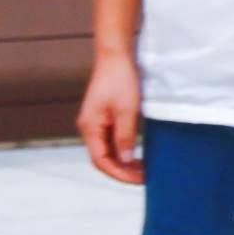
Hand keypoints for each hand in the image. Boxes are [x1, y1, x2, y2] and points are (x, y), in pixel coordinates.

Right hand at [77, 49, 145, 185]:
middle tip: (143, 177)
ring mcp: (96, 122)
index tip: (138, 179)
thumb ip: (125, 138)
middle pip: (103, 158)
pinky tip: (136, 153)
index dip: (119, 173)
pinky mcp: (103, 117)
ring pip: (107, 150)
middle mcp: (89, 127)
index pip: (101, 161)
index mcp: (90, 127)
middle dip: (122, 170)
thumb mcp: (126, 111)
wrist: (115, 55)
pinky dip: (123, 149)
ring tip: (142, 168)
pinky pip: (111, 139)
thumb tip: (125, 161)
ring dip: (123, 161)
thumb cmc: (119, 79)